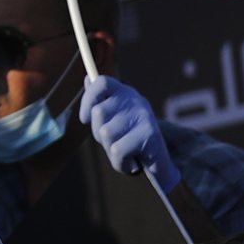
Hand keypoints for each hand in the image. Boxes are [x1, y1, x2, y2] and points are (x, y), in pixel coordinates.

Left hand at [80, 74, 177, 189]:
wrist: (159, 164)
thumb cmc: (128, 141)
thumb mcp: (112, 120)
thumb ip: (100, 101)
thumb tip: (87, 79)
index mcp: (124, 93)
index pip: (101, 82)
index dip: (88, 99)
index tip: (84, 119)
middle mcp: (136, 100)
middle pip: (98, 112)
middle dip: (98, 134)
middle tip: (115, 141)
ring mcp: (144, 116)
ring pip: (105, 133)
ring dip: (109, 150)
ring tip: (124, 151)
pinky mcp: (149, 134)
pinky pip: (117, 150)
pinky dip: (119, 162)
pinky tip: (131, 162)